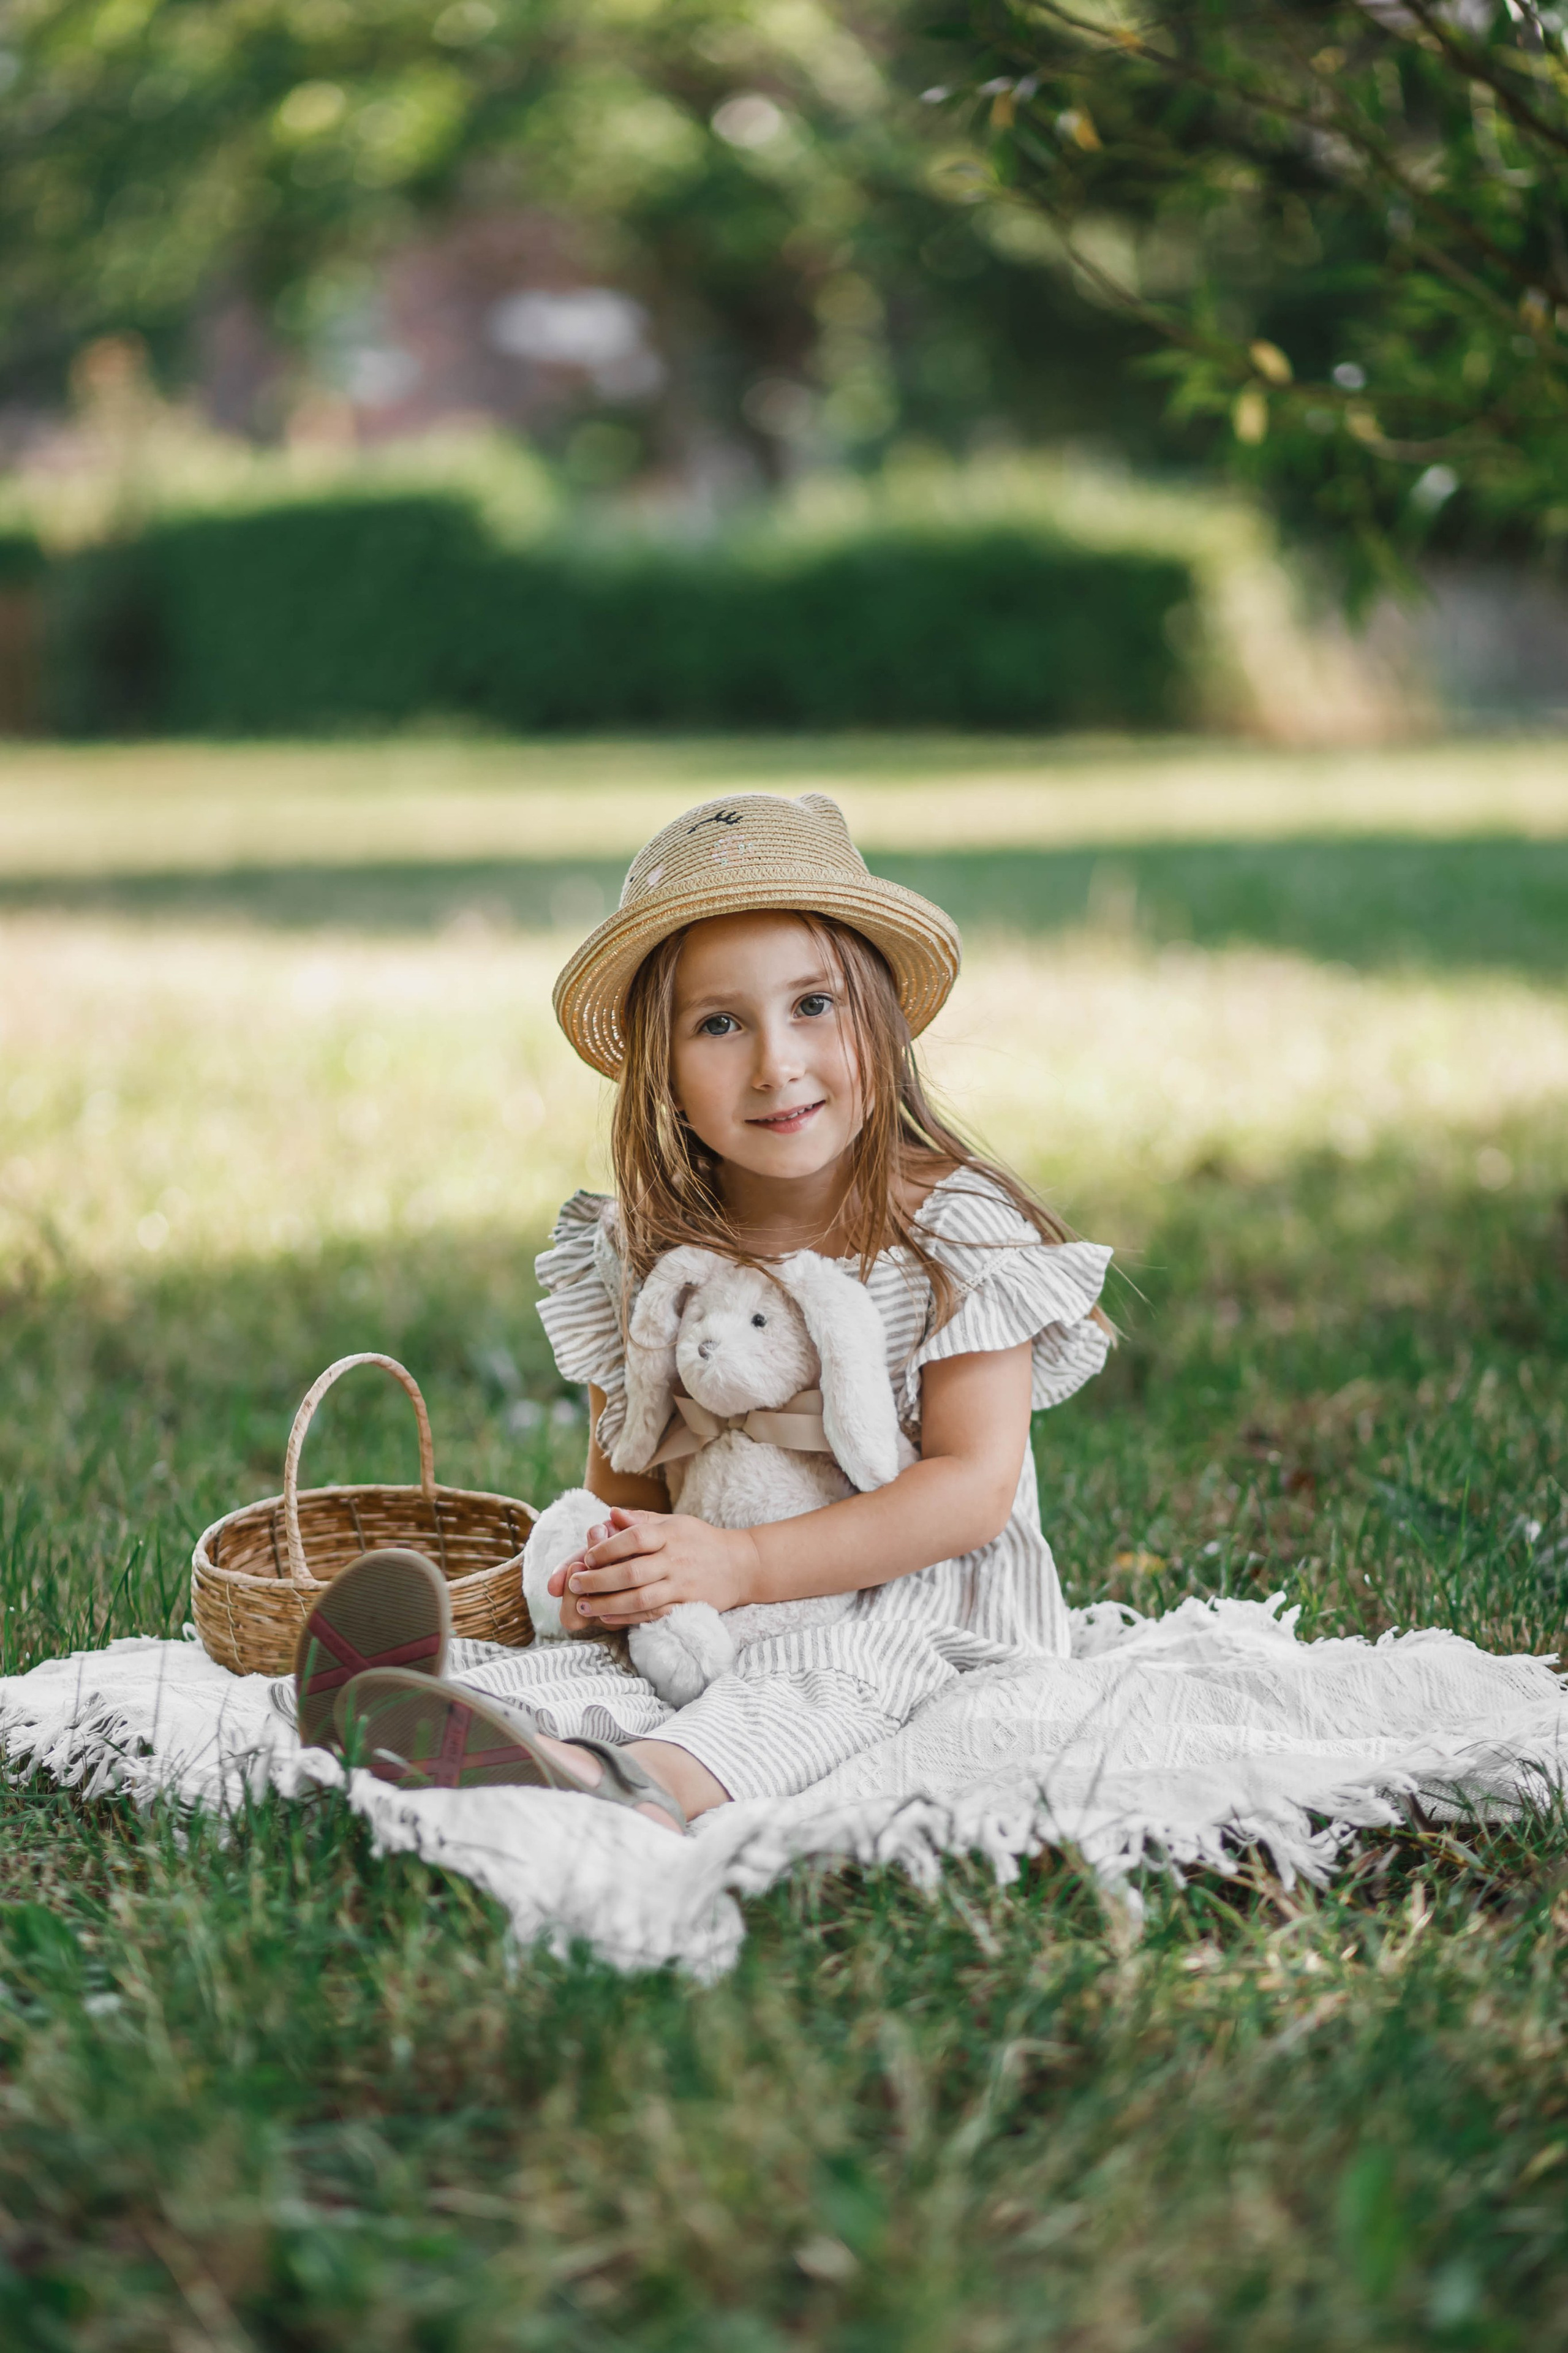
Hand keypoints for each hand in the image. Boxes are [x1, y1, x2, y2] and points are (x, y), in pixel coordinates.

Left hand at [547, 1507, 758, 1629]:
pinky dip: (628, 1618)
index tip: (586, 1557)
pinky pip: (653, 1614)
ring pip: (640, 1598)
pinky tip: (607, 1617)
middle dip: (598, 1580)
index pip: (634, 1538)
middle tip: (574, 1584)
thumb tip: (610, 1514)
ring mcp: (682, 1585)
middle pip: (632, 1571)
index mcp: (670, 1534)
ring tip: (583, 1605)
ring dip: (607, 1603)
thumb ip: (641, 1520)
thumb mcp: (674, 1522)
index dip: (607, 1548)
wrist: (740, 1565)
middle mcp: (676, 1559)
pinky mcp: (687, 1606)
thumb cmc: (699, 1540)